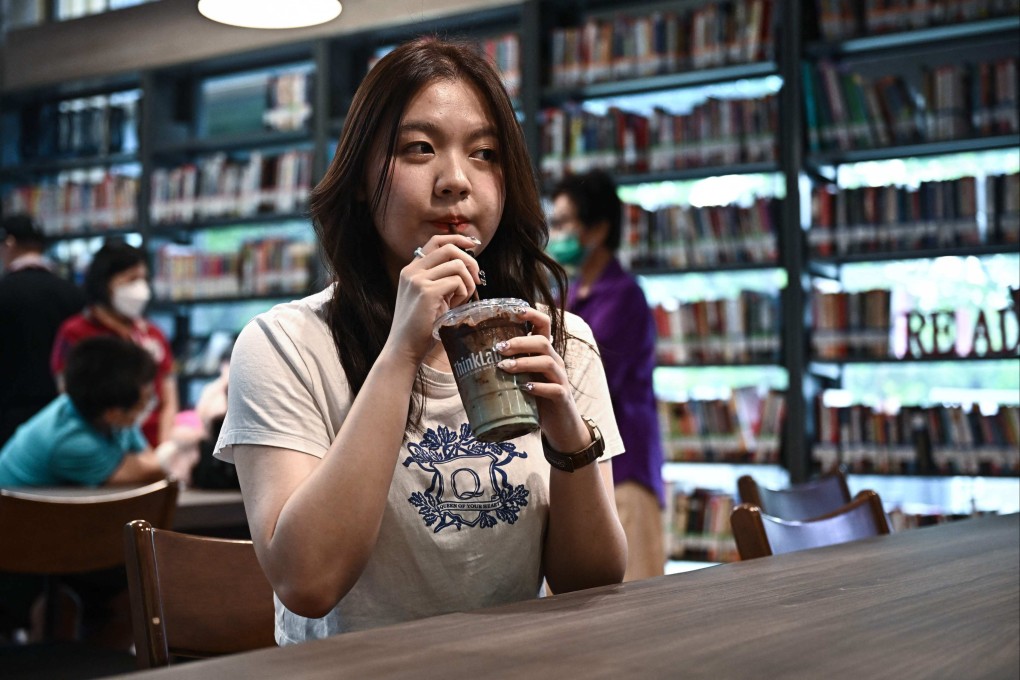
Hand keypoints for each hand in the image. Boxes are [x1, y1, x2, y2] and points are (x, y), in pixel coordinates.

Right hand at [386, 234, 483, 366]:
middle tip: (477, 279)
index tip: (473, 245)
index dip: (457, 239)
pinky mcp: (427, 292)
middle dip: (470, 261)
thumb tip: (469, 267)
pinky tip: (455, 306)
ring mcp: (418, 280)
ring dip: (467, 282)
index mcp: (411, 270)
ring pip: (457, 265)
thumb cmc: (421, 327)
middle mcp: (412, 271)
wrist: (405, 348)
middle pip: (449, 248)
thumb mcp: (430, 297)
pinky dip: (464, 293)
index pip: (436, 241)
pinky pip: (457, 282)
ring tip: (461, 300)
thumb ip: (442, 280)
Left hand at [493, 306, 589, 453]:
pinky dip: (538, 387)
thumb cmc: (536, 399)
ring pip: (547, 362)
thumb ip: (507, 368)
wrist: (562, 426)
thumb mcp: (522, 379)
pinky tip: (525, 388)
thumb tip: (469, 361)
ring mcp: (560, 379)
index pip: (544, 325)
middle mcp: (554, 362)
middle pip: (542, 342)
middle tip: (498, 348)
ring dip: (524, 362)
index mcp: (545, 353)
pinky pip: (554, 388)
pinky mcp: (562, 397)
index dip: (531, 314)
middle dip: (519, 341)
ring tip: (505, 367)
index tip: (514, 310)